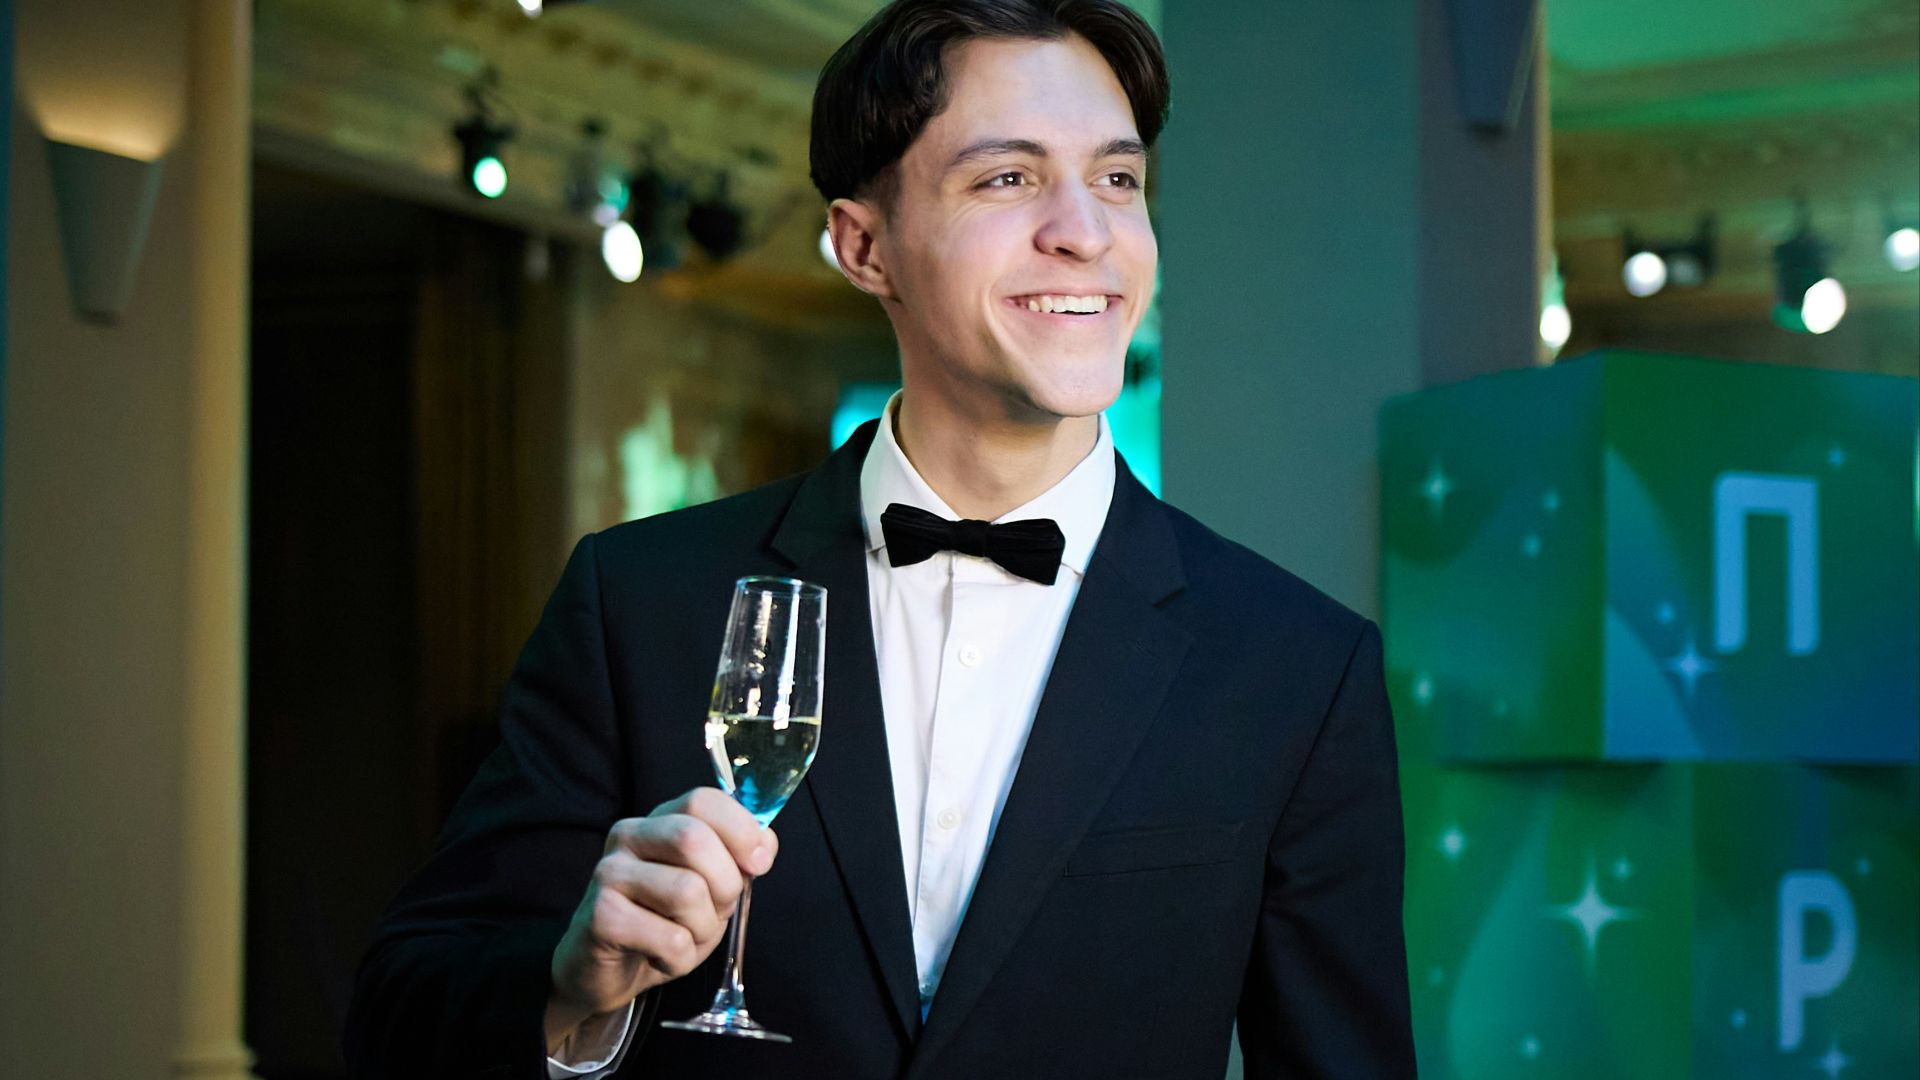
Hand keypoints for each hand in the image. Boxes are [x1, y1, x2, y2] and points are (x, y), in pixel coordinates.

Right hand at [545, 787, 778, 1048]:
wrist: (607, 969)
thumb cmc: (664, 921)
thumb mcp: (710, 885)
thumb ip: (737, 858)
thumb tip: (763, 846)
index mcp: (660, 819)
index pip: (703, 800)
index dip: (742, 830)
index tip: (759, 863)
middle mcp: (629, 835)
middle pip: (695, 840)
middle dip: (725, 884)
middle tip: (716, 910)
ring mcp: (609, 873)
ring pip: (687, 891)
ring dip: (703, 928)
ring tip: (684, 936)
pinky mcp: (601, 916)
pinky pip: (670, 938)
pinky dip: (680, 958)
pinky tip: (660, 957)